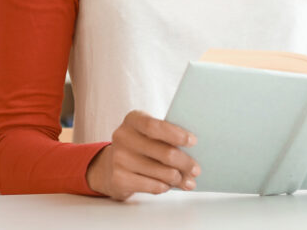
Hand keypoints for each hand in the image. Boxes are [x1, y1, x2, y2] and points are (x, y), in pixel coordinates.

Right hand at [85, 110, 200, 200]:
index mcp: (132, 120)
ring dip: (178, 178)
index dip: (176, 134)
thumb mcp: (147, 133)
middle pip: (164, 152)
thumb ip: (166, 136)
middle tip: (196, 169)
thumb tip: (194, 150)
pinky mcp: (119, 179)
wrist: (110, 167)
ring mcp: (119, 158)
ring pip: (162, 172)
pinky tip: (168, 184)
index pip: (155, 126)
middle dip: (185, 162)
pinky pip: (153, 186)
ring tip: (186, 180)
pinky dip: (165, 186)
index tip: (193, 141)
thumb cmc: (139, 147)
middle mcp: (122, 137)